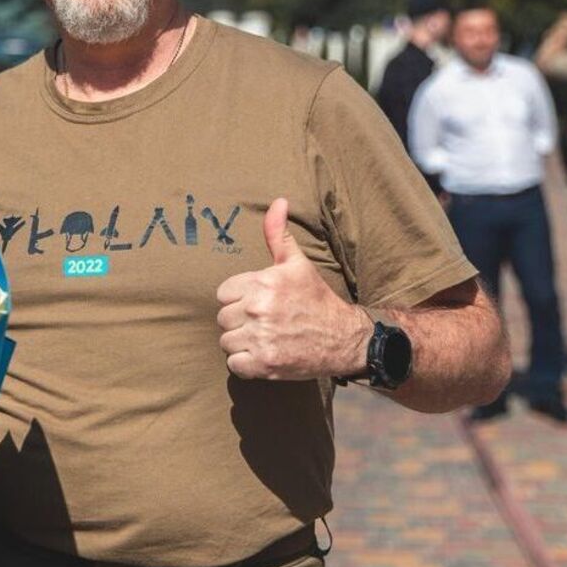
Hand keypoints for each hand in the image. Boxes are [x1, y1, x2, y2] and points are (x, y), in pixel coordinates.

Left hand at [216, 198, 371, 379]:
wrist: (344, 338)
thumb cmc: (316, 298)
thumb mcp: (297, 263)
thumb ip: (278, 234)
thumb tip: (278, 201)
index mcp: (263, 283)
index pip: (223, 293)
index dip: (238, 298)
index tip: (257, 302)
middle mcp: (259, 310)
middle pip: (222, 317)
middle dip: (239, 320)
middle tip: (262, 322)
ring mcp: (262, 339)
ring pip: (226, 341)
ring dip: (241, 343)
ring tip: (263, 338)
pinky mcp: (265, 364)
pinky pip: (235, 365)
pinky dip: (246, 364)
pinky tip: (263, 354)